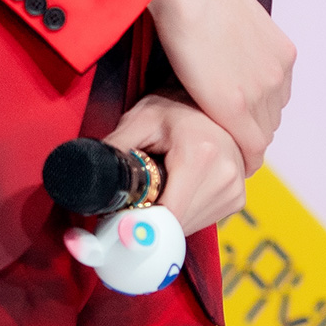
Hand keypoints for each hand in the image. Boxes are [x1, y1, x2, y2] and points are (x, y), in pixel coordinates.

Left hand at [105, 94, 245, 233]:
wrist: (209, 98)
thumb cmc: (172, 105)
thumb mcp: (138, 121)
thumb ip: (114, 150)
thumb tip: (86, 180)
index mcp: (201, 155)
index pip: (168, 216)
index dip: (140, 224)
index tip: (123, 220)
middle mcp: (226, 173)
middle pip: (177, 224)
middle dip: (153, 219)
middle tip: (140, 196)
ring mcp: (236, 186)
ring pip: (189, 226)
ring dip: (170, 216)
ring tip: (164, 186)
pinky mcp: (238, 196)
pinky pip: (204, 221)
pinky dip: (186, 212)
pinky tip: (181, 187)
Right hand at [149, 0, 294, 172]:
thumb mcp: (241, 16)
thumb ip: (246, 39)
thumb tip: (235, 44)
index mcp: (283, 53)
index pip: (276, 96)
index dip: (257, 111)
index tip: (238, 120)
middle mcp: (280, 73)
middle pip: (272, 117)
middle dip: (252, 128)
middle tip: (226, 138)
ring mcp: (263, 91)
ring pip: (262, 133)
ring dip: (244, 142)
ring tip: (223, 150)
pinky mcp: (238, 107)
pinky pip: (252, 146)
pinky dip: (245, 158)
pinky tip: (232, 165)